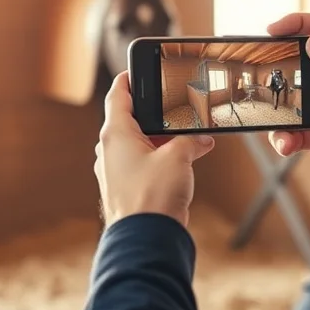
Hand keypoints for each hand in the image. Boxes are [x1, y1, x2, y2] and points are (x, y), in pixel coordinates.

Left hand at [94, 72, 215, 226]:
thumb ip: (190, 141)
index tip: (138, 69)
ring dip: (162, 139)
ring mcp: (116, 171)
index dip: (129, 78)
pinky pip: (143, 164)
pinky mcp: (126, 188)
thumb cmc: (152, 197)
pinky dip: (161, 158)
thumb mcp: (179, 157)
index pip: (118, 94)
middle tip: (175, 107)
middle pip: (131, 120)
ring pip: (139, 144)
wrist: (146, 240)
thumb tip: (200, 140)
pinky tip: (184, 162)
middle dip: (155, 114)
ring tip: (188, 138)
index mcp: (115, 134)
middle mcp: (110, 150)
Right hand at [267, 13, 309, 190]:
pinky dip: (285, 137)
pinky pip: (292, 130)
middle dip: (279, 68)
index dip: (298, 23)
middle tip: (262, 74)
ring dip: (280, 111)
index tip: (273, 29)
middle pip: (300, 61)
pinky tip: (288, 144)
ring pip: (290, 99)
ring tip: (279, 122)